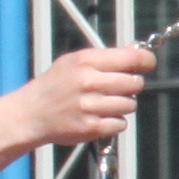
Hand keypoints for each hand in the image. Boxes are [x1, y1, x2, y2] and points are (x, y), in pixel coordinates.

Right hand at [14, 44, 154, 149]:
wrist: (29, 114)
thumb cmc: (54, 86)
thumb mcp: (73, 62)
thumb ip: (105, 58)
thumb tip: (137, 51)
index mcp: (85, 61)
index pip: (131, 58)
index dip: (146, 61)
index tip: (148, 64)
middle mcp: (88, 82)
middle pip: (135, 84)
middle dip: (131, 86)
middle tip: (116, 88)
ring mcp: (89, 106)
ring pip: (130, 105)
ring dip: (121, 106)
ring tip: (102, 104)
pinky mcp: (90, 127)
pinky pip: (120, 124)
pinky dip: (113, 122)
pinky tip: (97, 117)